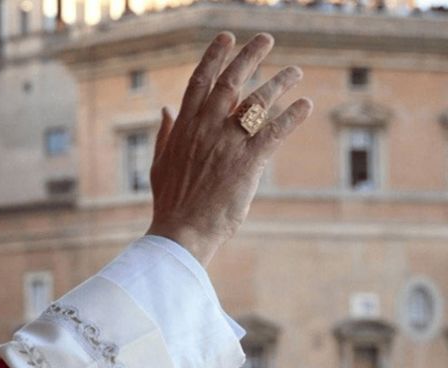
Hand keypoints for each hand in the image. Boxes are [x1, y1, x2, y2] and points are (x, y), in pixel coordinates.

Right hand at [146, 32, 312, 265]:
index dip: (214, 56)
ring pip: (257, 102)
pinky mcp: (249, 162)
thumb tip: (165, 109)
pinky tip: (305, 104)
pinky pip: (275, 131)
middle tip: (265, 38)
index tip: (227, 38)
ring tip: (295, 71)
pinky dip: (292, 116)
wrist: (182, 231)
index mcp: (184, 127)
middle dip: (249, 56)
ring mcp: (228, 143)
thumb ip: (165, 133)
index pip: (200, 81)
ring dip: (279, 82)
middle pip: (231, 82)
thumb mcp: (160, 163)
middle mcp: (206, 128)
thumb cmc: (170, 202)